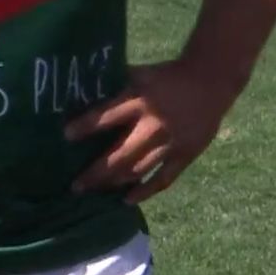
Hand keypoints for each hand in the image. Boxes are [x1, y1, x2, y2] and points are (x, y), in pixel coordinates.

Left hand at [65, 59, 240, 204]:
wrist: (210, 82)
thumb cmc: (168, 76)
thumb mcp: (141, 74)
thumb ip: (115, 84)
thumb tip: (83, 89)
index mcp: (140, 100)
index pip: (107, 116)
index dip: (85, 126)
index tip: (65, 136)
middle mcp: (153, 125)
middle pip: (120, 155)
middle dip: (95, 172)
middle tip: (75, 185)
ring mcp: (170, 143)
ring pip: (137, 170)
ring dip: (113, 183)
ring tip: (93, 192)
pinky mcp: (185, 155)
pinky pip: (163, 179)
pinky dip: (144, 191)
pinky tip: (126, 200)